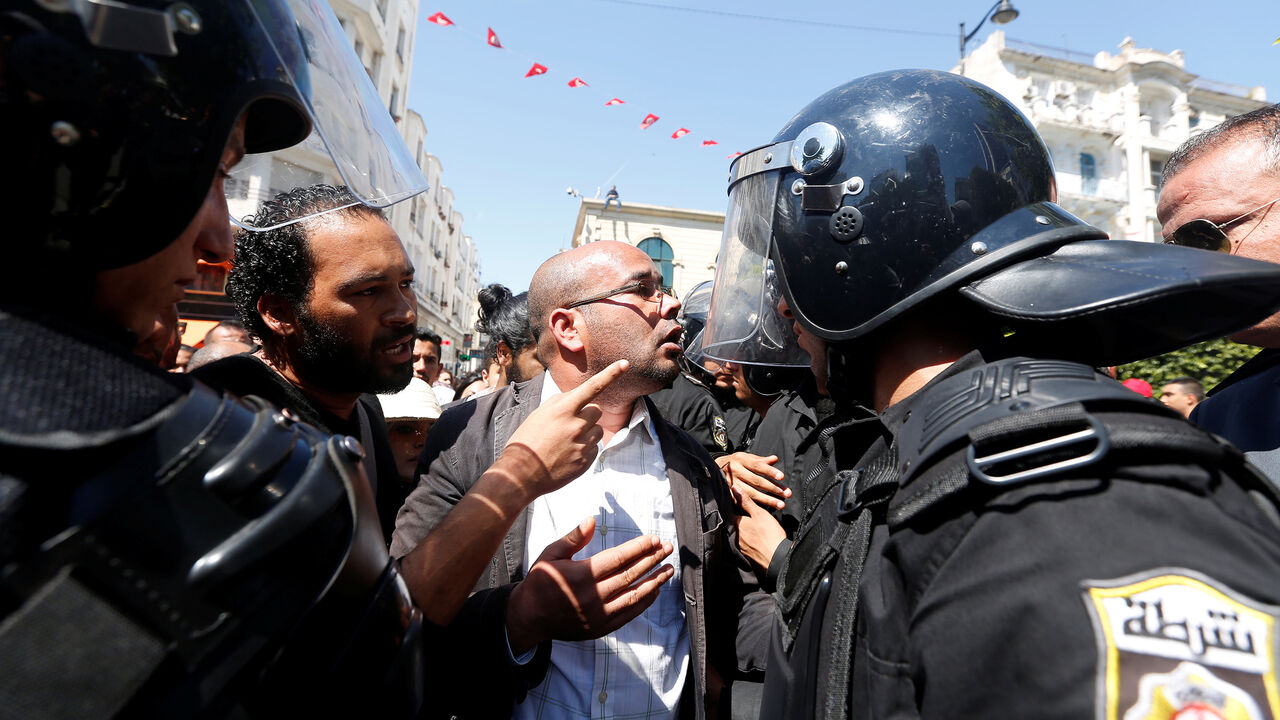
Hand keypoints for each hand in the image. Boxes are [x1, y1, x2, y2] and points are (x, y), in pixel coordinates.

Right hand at [497, 359, 629, 500]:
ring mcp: (582, 444)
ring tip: (565, 442)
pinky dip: (584, 448)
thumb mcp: (539, 414)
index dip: (611, 374)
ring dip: (586, 432)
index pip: (592, 387)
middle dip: (587, 413)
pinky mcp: (586, 461)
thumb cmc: (527, 440)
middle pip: (597, 410)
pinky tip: (566, 454)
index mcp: (563, 410)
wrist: (521, 473)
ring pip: (597, 430)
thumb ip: (561, 402)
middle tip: (569, 424)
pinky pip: (593, 448)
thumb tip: (579, 397)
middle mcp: (576, 425)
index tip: (625, 364)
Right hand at [506, 517, 674, 653]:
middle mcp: (593, 595)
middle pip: (631, 575)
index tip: (654, 539)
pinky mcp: (601, 627)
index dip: (639, 548)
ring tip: (669, 569)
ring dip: (654, 581)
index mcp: (581, 574)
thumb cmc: (541, 582)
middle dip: (652, 559)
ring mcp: (598, 614)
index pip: (618, 558)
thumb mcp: (550, 555)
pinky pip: (629, 613)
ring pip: (634, 595)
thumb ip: (573, 538)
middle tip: (668, 548)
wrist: (529, 617)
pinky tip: (655, 590)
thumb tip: (592, 520)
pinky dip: (644, 602)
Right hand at [716, 452, 788, 509]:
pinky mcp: (728, 494)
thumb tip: (775, 459)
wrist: (713, 468)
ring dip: (767, 499)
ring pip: (751, 493)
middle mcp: (735, 471)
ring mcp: (731, 483)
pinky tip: (766, 510)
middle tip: (787, 493)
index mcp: (741, 460)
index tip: (782, 477)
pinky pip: (743, 501)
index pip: (758, 466)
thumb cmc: (735, 462)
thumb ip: (761, 460)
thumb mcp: (746, 457)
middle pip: (756, 481)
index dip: (770, 471)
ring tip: (781, 504)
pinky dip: (755, 505)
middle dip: (773, 488)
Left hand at [731, 483, 787, 572]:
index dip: (729, 499)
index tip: (730, 492)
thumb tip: (734, 487)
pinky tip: (749, 532)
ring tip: (744, 517)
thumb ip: (746, 500)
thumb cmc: (769, 534)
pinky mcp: (743, 551)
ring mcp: (737, 544)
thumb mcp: (759, 513)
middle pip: (729, 518)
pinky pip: (739, 538)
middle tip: (737, 503)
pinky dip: (742, 533)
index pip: (727, 507)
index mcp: (734, 523)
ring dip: (738, 523)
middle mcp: (732, 534)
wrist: (776, 558)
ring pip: (734, 529)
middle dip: (733, 510)